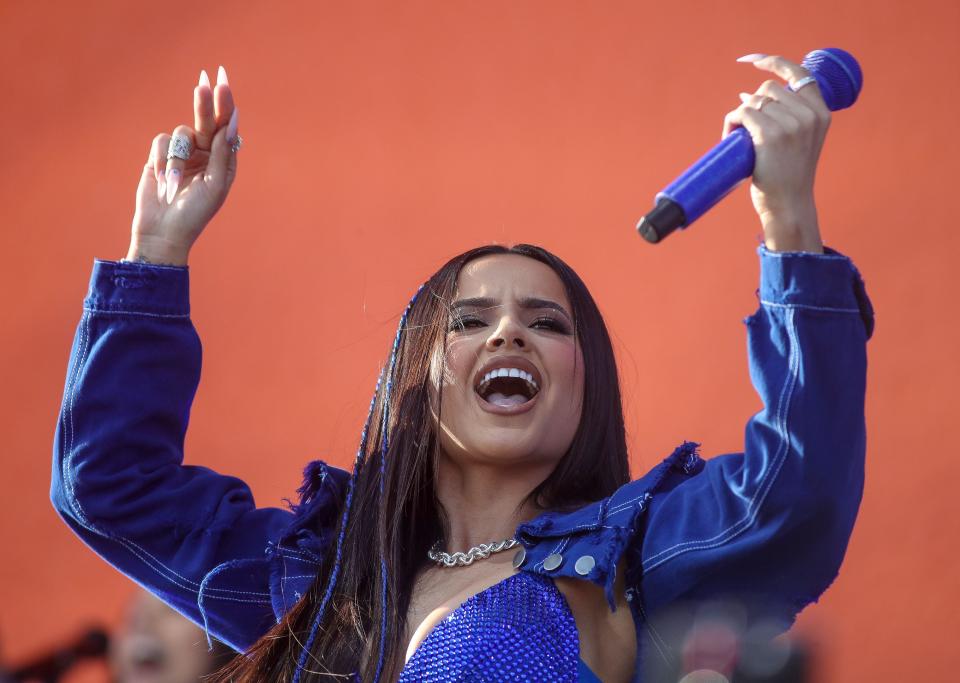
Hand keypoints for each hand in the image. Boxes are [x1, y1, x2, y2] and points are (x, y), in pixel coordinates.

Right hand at [127, 66, 239, 265]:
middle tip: (204, 82)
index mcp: (223, 159)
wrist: (163, 232)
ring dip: (176, 159)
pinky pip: (162, 142)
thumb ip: (223, 151)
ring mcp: (182, 154)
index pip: (226, 125)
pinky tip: (161, 180)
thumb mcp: (215, 184)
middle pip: (206, 119)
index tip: (222, 80)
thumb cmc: (195, 213)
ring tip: (173, 185)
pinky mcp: (159, 157)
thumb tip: (233, 121)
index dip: (225, 102)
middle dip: (205, 102)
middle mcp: (204, 153)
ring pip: (181, 134)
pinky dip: (161, 161)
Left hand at [722, 54, 830, 252]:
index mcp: (821, 113)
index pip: (799, 74)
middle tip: (745, 130)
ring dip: (738, 117)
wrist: (789, 206)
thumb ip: (787, 117)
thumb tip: (746, 95)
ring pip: (752, 101)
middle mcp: (809, 115)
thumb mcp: (799, 142)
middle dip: (751, 105)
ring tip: (737, 139)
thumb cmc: (787, 177)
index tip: (753, 61)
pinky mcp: (770, 134)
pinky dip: (731, 122)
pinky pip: (741, 113)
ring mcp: (790, 124)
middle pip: (767, 89)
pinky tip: (729, 137)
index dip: (775, 63)